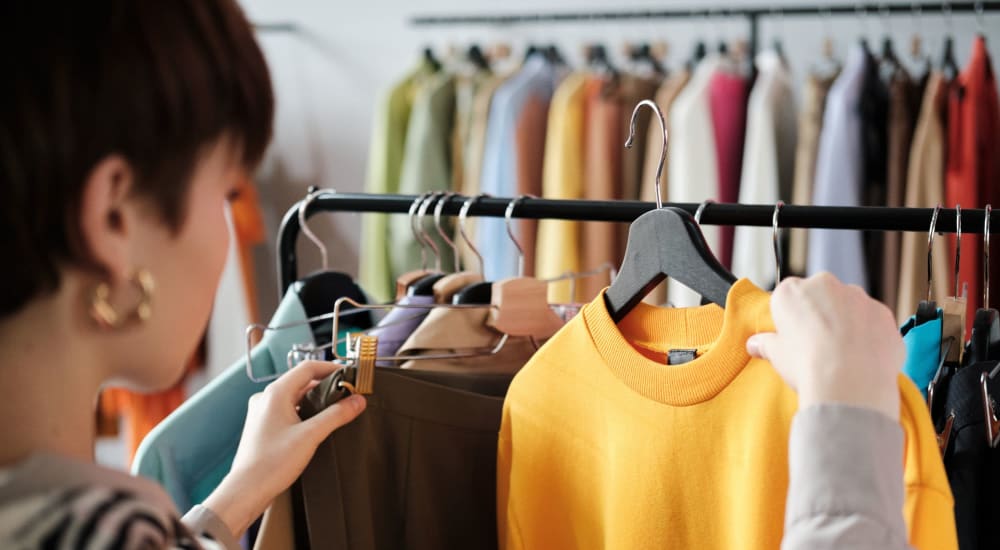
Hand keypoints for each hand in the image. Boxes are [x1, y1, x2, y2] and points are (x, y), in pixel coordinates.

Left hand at [202, 361, 365, 536]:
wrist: (246, 490)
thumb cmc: (272, 463)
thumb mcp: (311, 436)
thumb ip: (336, 415)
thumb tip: (358, 400)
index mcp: (276, 393)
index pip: (308, 368)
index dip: (332, 368)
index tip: (350, 375)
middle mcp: (266, 398)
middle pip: (302, 381)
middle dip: (326, 385)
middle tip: (348, 394)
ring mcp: (262, 412)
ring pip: (295, 396)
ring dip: (315, 399)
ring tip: (336, 409)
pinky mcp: (263, 426)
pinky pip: (287, 409)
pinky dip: (304, 411)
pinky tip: (315, 424)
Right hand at [746, 273, 904, 421]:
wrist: (850, 384)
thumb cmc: (807, 365)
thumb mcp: (776, 356)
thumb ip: (766, 344)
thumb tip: (755, 344)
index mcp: (792, 292)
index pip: (787, 296)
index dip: (790, 317)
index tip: (793, 336)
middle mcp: (825, 285)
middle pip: (820, 296)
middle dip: (820, 314)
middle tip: (817, 345)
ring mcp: (858, 297)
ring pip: (849, 306)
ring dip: (847, 322)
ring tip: (843, 355)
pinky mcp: (884, 313)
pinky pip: (873, 321)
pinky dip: (869, 335)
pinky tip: (864, 358)